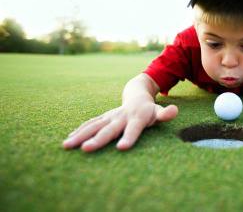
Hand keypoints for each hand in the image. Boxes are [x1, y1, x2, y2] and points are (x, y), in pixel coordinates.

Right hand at [62, 102, 177, 151]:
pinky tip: (68, 140)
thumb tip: (174, 111)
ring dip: (80, 135)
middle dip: (98, 139)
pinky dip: (78, 131)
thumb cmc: (149, 110)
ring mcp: (110, 116)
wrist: (136, 95)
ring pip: (94, 125)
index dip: (129, 137)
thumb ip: (165, 114)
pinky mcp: (102, 118)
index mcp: (137, 117)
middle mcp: (121, 117)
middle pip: (109, 129)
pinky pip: (89, 124)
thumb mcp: (159, 112)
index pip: (134, 129)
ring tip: (67, 145)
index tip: (122, 148)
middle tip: (86, 149)